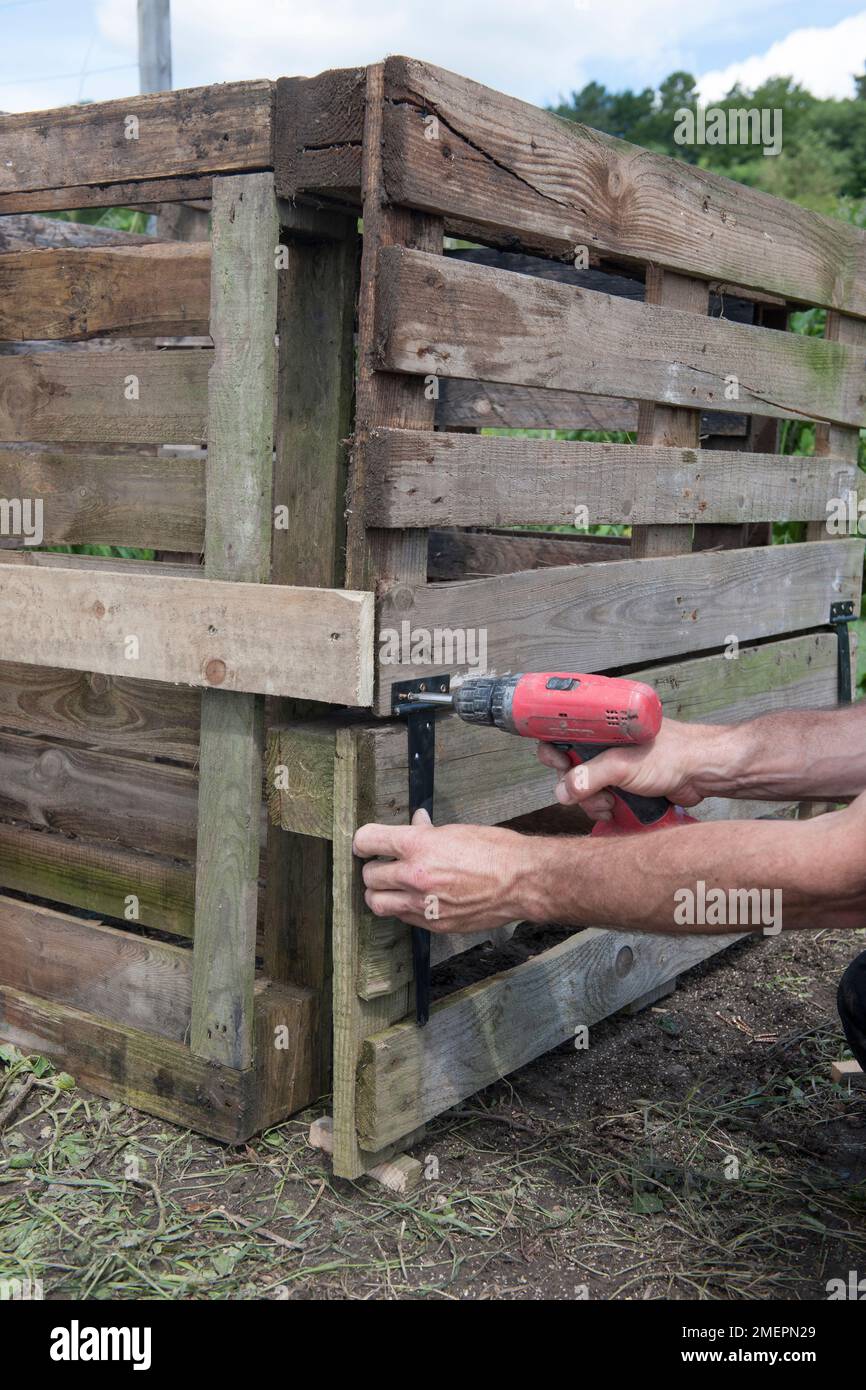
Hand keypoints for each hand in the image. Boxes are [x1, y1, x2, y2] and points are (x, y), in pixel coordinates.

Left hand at [353, 809, 529, 932]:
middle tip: (383, 864)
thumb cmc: (495, 850)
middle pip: (369, 876)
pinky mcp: (434, 924)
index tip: (366, 844)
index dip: (363, 841)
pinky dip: (402, 908)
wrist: (522, 882)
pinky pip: (402, 917)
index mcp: (418, 846)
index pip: (367, 840)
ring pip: (377, 903)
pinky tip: (415, 899)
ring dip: (380, 892)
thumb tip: (415, 825)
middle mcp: (415, 876)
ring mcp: (423, 904)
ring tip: (391, 886)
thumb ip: (427, 833)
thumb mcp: (456, 831)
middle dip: (373, 868)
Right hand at [537, 718, 709, 821]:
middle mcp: (605, 743)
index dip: (554, 749)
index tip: (558, 763)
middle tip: (589, 791)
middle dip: (576, 785)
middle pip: (570, 766)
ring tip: (609, 803)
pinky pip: (600, 797)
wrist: (703, 773)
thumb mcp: (624, 764)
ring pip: (584, 787)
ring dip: (591, 800)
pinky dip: (603, 806)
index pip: (562, 733)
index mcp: (602, 728)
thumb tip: (564, 790)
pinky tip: (615, 809)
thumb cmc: (673, 754)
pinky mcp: (624, 783)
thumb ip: (591, 776)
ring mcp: (614, 765)